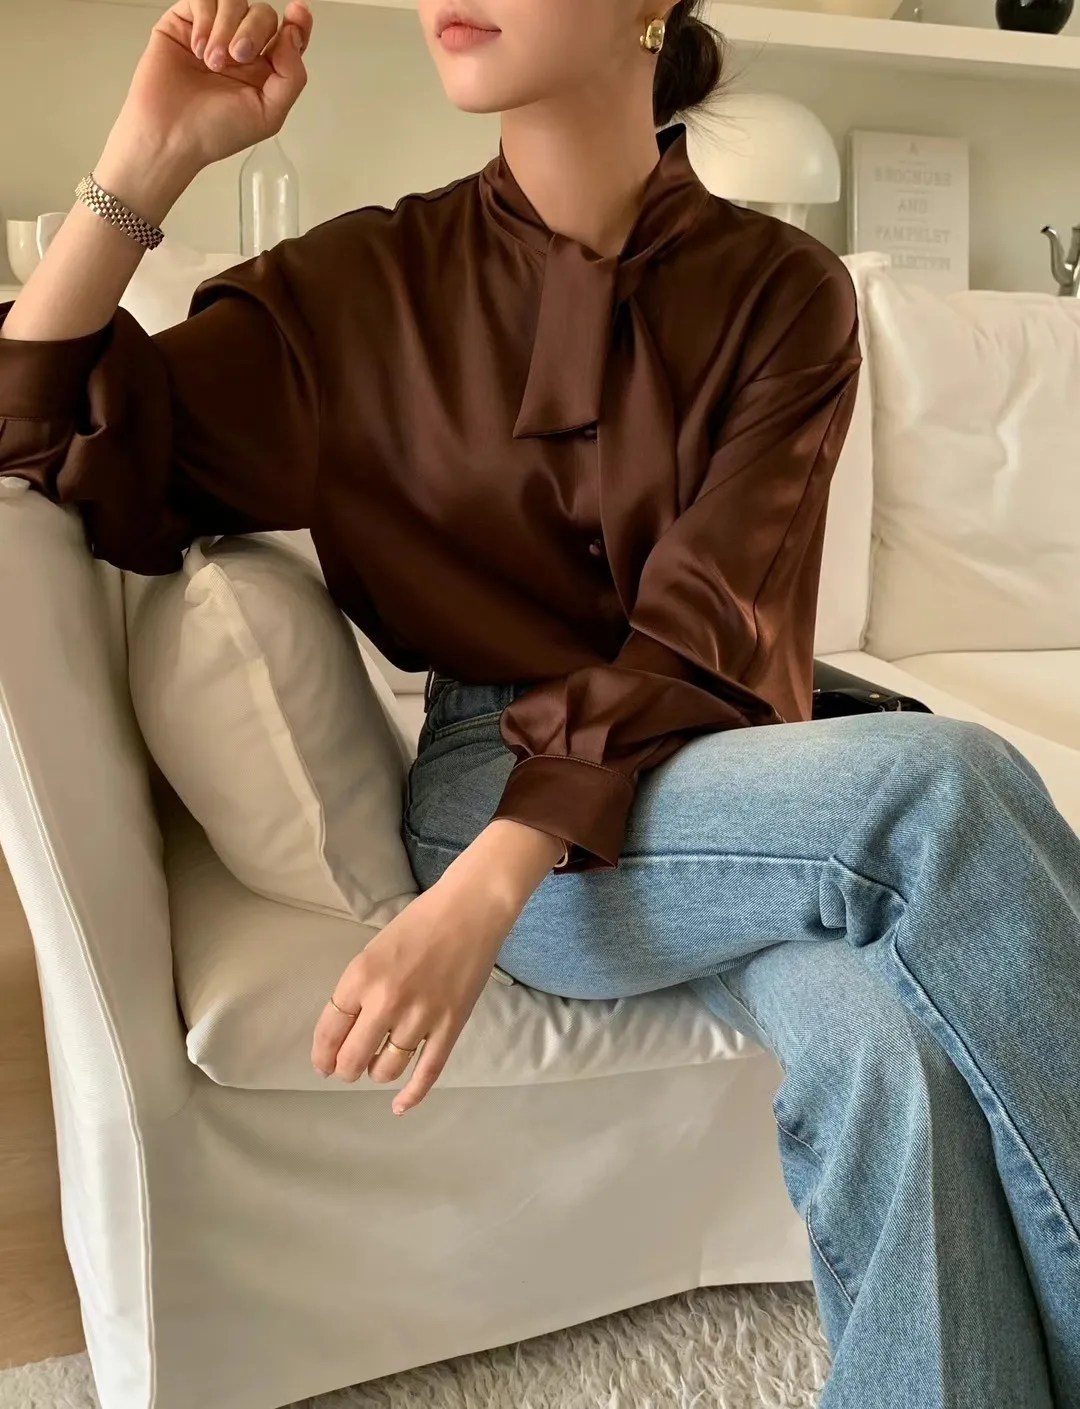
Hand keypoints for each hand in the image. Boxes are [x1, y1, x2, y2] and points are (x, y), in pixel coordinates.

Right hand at [106, 0, 313, 189]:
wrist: (169, 133)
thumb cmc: (214, 132)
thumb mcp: (269, 115)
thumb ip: (291, 76)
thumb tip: (293, 35)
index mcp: (265, 70)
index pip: (288, 36)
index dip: (298, 21)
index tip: (297, 13)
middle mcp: (241, 47)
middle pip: (263, 14)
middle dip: (253, 31)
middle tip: (237, 58)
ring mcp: (213, 32)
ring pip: (234, 1)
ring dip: (226, 27)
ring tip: (212, 61)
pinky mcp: (184, 21)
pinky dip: (204, 19)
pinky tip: (197, 48)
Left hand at [311, 820, 563, 1112]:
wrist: (471, 910)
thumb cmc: (419, 922)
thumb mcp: (373, 951)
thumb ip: (357, 990)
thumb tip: (345, 1032)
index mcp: (360, 977)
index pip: (328, 1032)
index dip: (322, 1055)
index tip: (323, 1065)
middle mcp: (385, 1001)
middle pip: (352, 1058)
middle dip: (347, 1068)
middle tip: (351, 1065)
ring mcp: (420, 1017)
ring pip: (386, 1069)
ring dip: (377, 1073)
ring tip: (378, 1064)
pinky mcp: (450, 1026)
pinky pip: (426, 1072)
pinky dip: (412, 1095)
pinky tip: (399, 1106)